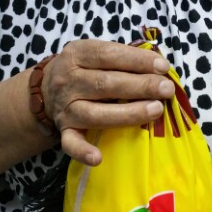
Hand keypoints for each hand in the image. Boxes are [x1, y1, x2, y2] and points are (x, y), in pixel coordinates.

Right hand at [40, 39, 174, 164]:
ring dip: (128, 114)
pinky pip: (71, 143)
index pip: (108, 54)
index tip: (163, 67)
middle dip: (140, 86)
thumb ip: (122, 58)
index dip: (137, 60)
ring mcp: (65, 107)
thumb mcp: (95, 54)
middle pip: (105, 84)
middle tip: (167, 89)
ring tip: (155, 110)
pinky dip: (83, 152)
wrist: (45, 90)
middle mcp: (68, 80)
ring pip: (95, 114)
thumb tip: (159, 67)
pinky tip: (98, 158)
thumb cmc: (84, 69)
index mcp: (77, 54)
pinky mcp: (64, 130)